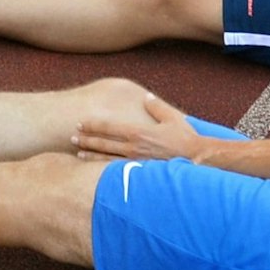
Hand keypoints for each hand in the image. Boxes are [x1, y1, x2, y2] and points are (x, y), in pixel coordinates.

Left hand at [72, 92, 202, 160]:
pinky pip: (118, 170)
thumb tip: (146, 97)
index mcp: (138, 132)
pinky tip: (95, 168)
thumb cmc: (186, 138)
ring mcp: (136, 162)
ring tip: (77, 153)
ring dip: (91, 154)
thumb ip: (156, 106)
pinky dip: (104, 168)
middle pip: (103, 143)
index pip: (109, 128)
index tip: (80, 123)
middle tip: (71, 137)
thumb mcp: (172, 117)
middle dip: (86, 139)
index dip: (93, 125)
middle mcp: (133, 147)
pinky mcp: (140, 172)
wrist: (198, 160)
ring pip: (107, 158)